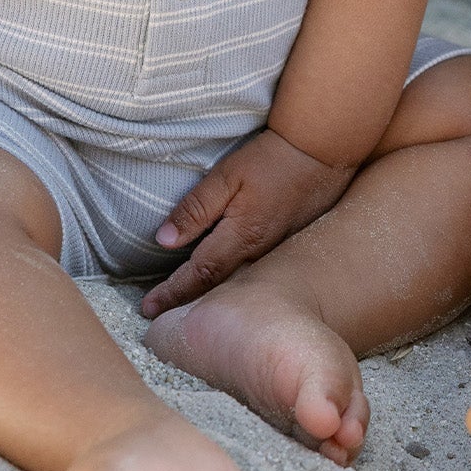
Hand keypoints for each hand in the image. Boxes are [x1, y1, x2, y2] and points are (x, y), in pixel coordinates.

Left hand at [140, 127, 355, 315]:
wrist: (323, 151)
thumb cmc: (272, 159)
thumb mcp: (227, 176)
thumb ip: (196, 208)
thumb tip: (164, 240)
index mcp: (241, 237)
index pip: (198, 275)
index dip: (172, 293)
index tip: (148, 309)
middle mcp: (260, 253)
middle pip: (218, 288)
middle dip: (189, 303)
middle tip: (162, 318)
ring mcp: (279, 253)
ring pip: (240, 285)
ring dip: (213, 298)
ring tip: (189, 310)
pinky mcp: (292, 247)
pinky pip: (259, 275)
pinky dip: (238, 286)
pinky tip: (229, 289)